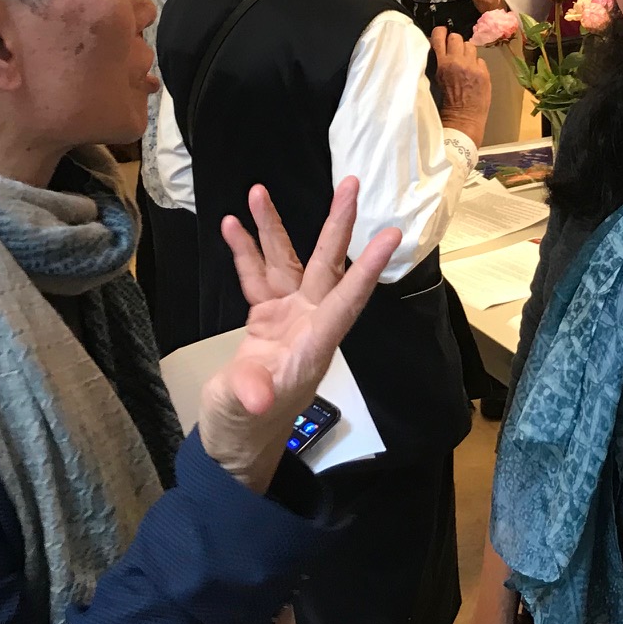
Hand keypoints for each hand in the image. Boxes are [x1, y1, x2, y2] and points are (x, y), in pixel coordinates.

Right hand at [200, 179, 398, 491]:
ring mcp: (287, 318)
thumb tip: (257, 391)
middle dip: (337, 225)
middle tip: (349, 184)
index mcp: (313, 345)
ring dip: (271, 228)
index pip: (346, 300)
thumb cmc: (247, 428)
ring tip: (258, 191)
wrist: (235, 439)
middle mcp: (307, 324)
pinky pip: (256, 277)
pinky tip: (233, 225)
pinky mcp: (265, 318)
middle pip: (326, 266)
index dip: (367, 268)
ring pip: (286, 262)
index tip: (389, 235)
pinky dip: (245, 252)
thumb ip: (250, 395)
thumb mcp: (243, 411)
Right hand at [432, 24, 492, 134]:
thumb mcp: (437, 79)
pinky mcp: (484, 72)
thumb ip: (440, 62)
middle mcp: (458, 61)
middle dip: (455, 43)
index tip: (442, 32)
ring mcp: (473, 66)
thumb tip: (441, 50)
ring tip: (466, 62)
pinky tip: (474, 74)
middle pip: (457, 37)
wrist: (463, 118)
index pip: (440, 37)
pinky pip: (481, 60)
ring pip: (470, 45)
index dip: (440, 32)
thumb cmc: (447, 102)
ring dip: (467, 52)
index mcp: (442, 64)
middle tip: (455, 51)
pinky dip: (477, 65)